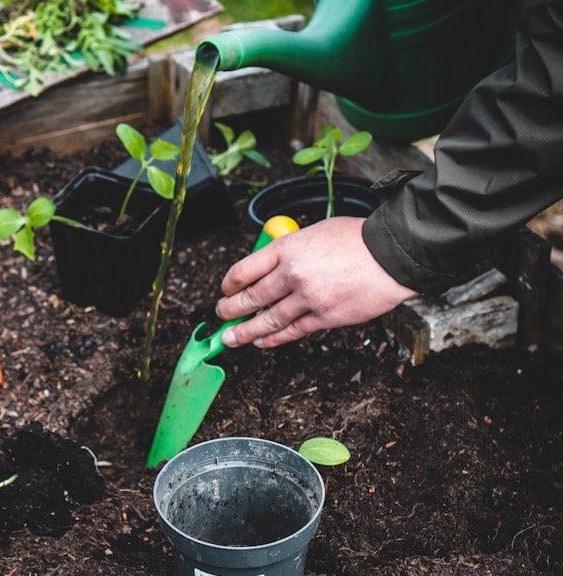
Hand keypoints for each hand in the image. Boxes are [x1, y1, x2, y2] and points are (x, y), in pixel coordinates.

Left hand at [216, 217, 417, 347]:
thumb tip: (271, 266)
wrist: (393, 255)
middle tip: (221, 315)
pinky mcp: (325, 317)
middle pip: (251, 297)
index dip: (229, 284)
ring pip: (267, 320)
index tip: (225, 290)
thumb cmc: (357, 239)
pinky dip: (273, 339)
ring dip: (245, 332)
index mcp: (287, 248)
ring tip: (231, 338)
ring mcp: (308, 298)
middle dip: (230, 310)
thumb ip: (290, 249)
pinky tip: (262, 342)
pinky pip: (292, 332)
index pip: (244, 270)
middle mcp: (292, 274)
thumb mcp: (315, 232)